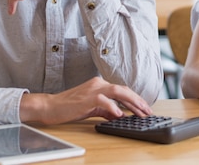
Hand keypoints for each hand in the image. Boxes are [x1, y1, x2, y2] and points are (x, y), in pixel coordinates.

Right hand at [20, 77, 152, 124]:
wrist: (51, 106)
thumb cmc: (70, 107)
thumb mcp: (92, 108)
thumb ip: (106, 110)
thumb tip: (119, 115)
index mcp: (100, 84)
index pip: (122, 90)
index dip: (135, 99)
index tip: (145, 108)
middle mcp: (98, 83)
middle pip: (123, 89)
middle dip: (138, 101)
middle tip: (148, 111)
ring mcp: (93, 89)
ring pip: (117, 91)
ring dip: (131, 102)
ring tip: (140, 112)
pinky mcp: (87, 97)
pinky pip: (103, 101)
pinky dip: (113, 107)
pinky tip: (120, 115)